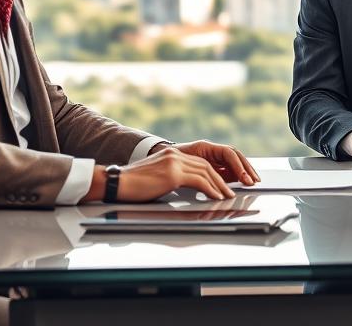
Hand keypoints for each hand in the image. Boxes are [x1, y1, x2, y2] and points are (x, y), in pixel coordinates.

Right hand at [84, 143, 253, 202]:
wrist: (116, 183)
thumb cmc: (135, 186)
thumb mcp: (159, 178)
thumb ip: (175, 178)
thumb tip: (191, 187)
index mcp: (173, 154)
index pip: (202, 162)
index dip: (217, 172)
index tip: (227, 183)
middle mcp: (176, 155)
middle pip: (208, 165)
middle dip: (225, 177)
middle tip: (234, 189)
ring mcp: (174, 162)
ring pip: (206, 172)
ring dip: (221, 185)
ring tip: (228, 196)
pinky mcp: (172, 173)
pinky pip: (199, 180)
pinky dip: (211, 189)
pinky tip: (217, 196)